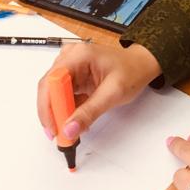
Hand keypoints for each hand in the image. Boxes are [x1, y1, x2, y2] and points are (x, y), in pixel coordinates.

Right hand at [37, 42, 160, 139]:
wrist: (141, 65)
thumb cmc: (132, 71)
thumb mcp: (113, 93)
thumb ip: (89, 112)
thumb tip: (69, 129)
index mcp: (79, 55)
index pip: (51, 80)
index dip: (47, 105)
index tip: (53, 127)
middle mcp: (70, 57)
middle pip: (49, 88)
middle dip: (53, 112)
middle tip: (59, 134)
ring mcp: (71, 66)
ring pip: (54, 93)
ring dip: (60, 113)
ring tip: (70, 130)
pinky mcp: (74, 76)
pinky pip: (63, 95)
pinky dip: (68, 110)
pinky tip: (77, 120)